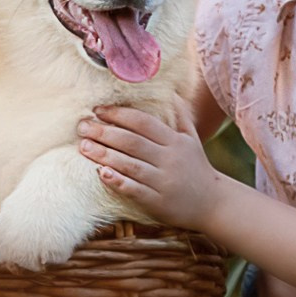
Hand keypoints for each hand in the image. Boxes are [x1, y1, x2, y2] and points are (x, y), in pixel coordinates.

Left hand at [75, 102, 224, 231]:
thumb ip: (181, 116)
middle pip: (132, 142)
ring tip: (83, 146)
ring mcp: (163, 181)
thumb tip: (171, 92)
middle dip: (104, 132)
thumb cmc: (196, 168)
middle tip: (82, 126)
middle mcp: (169, 159)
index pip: (143, 123)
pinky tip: (101, 173)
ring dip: (104, 155)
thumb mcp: (192, 140)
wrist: (213, 204)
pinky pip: (134, 190)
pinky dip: (117, 181)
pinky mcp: (157, 201)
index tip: (98, 110)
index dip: (119, 114)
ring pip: (130, 165)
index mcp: (175, 141)